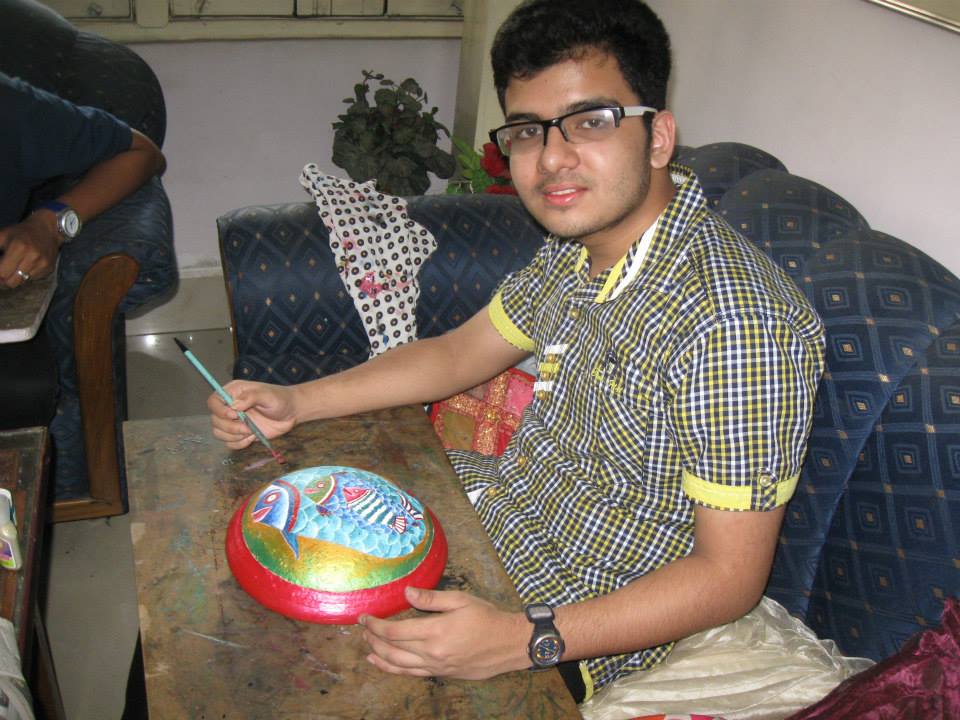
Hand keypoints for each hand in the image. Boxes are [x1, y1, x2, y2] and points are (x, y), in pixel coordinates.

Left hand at [0, 214, 60, 287]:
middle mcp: (33, 257)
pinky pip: (32, 280)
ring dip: (13, 278)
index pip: (2, 273)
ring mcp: (42, 264)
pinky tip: (25, 266)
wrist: (47, 229)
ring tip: (12, 269)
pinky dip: (25, 276)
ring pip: (21, 282)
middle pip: (11, 282)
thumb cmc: (20, 232)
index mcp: (19, 247)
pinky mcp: (49, 269)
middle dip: (2, 281)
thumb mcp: (1, 236)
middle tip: (0, 275)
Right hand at [207, 380, 297, 448]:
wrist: (291, 413)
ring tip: (251, 431)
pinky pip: (229, 443)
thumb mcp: (267, 395)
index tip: (234, 415)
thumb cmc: (280, 399)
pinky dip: (239, 443)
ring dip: (234, 436)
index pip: (213, 401)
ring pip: (218, 433)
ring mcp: (234, 421)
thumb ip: (250, 397)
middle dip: (230, 427)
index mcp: (233, 393)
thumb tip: (234, 406)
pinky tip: (252, 437)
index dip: (219, 410)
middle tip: (248, 427)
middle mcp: (229, 407)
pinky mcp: (239, 434)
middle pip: (214, 420)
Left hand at [360, 587, 528, 679]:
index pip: (395, 631)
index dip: (375, 625)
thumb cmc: (487, 618)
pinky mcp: (442, 674)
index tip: (364, 617)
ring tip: (367, 646)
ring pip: (398, 664)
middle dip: (373, 638)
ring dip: (379, 655)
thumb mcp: (461, 600)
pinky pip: (411, 673)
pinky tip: (383, 664)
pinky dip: (392, 669)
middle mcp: (431, 653)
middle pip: (392, 649)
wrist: (509, 644)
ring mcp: (436, 666)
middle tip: (363, 628)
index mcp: (435, 631)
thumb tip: (407, 593)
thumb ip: (432, 599)